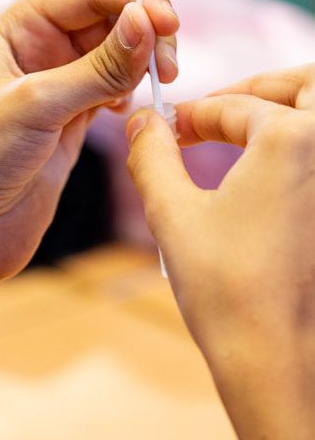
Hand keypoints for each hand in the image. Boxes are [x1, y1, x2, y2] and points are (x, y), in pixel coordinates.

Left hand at [0, 0, 179, 377]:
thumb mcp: (36, 106)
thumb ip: (98, 67)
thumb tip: (148, 21)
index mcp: (18, 23)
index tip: (168, 28)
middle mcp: (38, 45)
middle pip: (117, 12)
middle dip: (150, 29)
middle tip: (169, 69)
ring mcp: (59, 81)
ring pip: (124, 49)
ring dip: (147, 61)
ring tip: (157, 87)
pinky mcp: (74, 117)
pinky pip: (120, 86)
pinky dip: (135, 90)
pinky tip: (123, 111)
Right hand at [126, 65, 314, 439]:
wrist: (275, 355)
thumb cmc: (225, 287)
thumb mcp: (172, 213)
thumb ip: (153, 154)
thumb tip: (141, 122)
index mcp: (293, 136)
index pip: (236, 105)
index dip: (192, 113)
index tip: (165, 127)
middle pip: (307, 84)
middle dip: (262, 89)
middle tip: (220, 110)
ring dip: (288, 111)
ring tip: (245, 132)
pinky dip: (299, 150)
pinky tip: (265, 174)